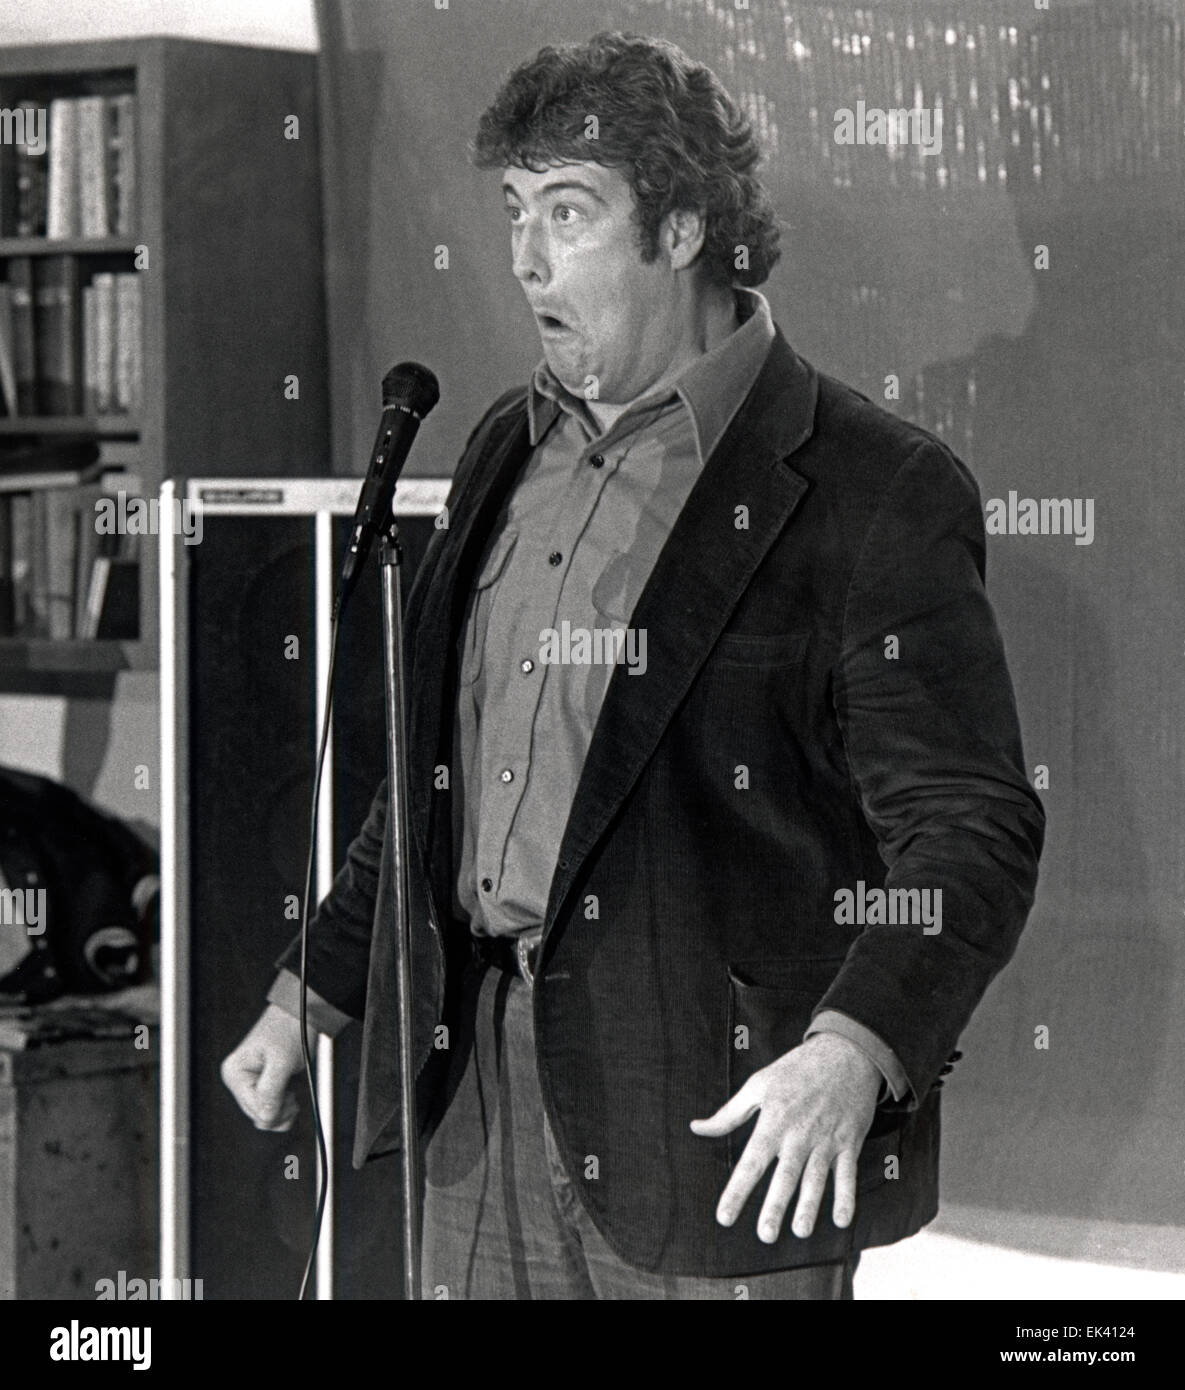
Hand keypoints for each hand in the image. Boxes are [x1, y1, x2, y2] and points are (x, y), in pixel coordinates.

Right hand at [220, 1004, 304, 1131]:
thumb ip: (271, 1091)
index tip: (291, 1094)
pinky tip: (290, 1090)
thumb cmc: (290, 1029)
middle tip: (292, 1090)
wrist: (302, 1014)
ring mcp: (250, 1084)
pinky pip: (272, 1109)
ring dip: (284, 1108)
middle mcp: (239, 1081)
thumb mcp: (282, 1062)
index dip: (277, 1107)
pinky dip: (285, 1106)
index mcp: (236, 1074)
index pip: (255, 1110)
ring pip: (266, 1115)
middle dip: (281, 1108)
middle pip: (259, 1115)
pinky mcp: (263, 1086)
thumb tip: (265, 1118)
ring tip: (291, 1089)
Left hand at [690, 1032, 880, 1242]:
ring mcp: (827, 1139)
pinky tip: (841, 1220)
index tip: (725, 1217)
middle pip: (785, 1175)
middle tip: (765, 1235)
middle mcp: (800, 1133)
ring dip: (809, 1206)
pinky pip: (847, 1173)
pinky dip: (846, 1197)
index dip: (738, 1190)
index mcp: (774, 1120)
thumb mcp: (759, 1084)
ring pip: (816, 1178)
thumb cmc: (796, 1069)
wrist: (845, 1052)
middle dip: (775, 1206)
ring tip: (799, 1231)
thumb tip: (697, 1127)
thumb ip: (729, 1113)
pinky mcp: (850, 1141)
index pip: (752, 1161)